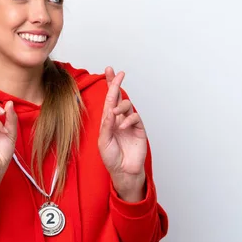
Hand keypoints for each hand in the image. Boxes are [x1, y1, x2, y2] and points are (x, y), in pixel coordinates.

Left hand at [98, 67, 147, 199]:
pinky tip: (123, 127)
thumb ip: (106, 125)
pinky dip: (128, 120)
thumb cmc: (111, 158)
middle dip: (117, 84)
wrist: (123, 171)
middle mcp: (118, 119)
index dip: (109, 85)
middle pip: (118, 96)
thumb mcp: (103, 141)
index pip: (108, 99)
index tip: (109, 71)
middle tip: (118, 74)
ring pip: (127, 105)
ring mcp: (129, 123)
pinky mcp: (138, 129)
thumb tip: (110, 110)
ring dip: (121, 106)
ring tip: (115, 115)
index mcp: (107, 120)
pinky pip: (135, 117)